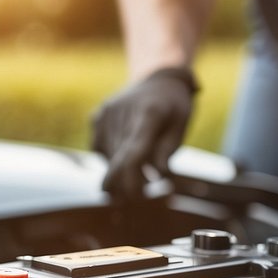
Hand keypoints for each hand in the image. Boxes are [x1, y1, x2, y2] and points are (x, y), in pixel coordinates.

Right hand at [91, 67, 196, 196]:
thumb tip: (158, 179)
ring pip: (109, 158)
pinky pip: (100, 149)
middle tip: (140, 196)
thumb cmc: (173, 108)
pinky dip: (112, 157)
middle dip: (128, 184)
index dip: (132, 181)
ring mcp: (106, 114)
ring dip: (122, 170)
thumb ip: (166, 153)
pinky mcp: (96, 118)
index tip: (137, 198)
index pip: (134, 153)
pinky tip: (125, 150)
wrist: (157, 79)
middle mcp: (121, 111)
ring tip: (141, 165)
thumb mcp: (180, 127)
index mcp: (149, 113)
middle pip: (118, 160)